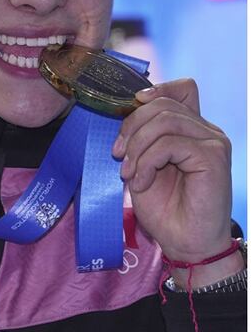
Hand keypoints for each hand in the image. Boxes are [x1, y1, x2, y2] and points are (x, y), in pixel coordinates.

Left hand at [113, 79, 239, 286]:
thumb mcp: (143, 165)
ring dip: (137, 147)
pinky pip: (170, 144)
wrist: (185, 242)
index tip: (131, 106)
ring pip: (164, 121)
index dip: (156, 89)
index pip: (183, 89)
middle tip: (118, 156)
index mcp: (191, 130)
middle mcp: (206, 131)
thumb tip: (126, 111)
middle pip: (162, 104)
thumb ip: (142, 139)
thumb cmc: (165, 208)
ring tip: (128, 173)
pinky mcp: (213, 157)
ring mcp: (213, 142)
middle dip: (131, 127)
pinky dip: (146, 162)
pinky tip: (141, 182)